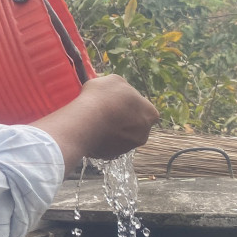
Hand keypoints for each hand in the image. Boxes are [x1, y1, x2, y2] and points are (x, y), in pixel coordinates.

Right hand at [30, 75, 157, 172]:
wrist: (85, 121)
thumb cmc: (102, 97)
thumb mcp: (114, 80)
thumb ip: (123, 87)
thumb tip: (121, 91)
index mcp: (150, 114)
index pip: (144, 108)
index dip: (131, 103)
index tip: (118, 100)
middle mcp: (143, 134)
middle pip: (134, 124)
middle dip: (123, 119)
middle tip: (107, 110)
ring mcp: (127, 147)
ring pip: (120, 136)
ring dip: (112, 129)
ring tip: (96, 119)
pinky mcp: (111, 155)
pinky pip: (107, 146)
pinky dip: (101, 139)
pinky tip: (91, 129)